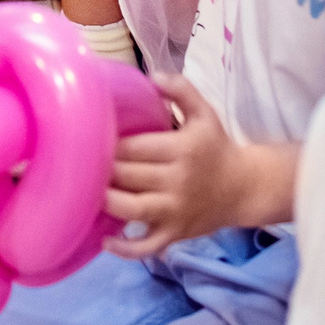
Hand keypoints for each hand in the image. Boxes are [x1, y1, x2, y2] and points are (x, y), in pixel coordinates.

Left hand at [104, 75, 294, 259]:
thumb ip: (180, 89)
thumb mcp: (204, 113)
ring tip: (87, 193)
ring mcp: (175, 211)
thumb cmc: (216, 147)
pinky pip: (146, 247)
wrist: (244, 187)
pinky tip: (106, 240)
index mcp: (182, 149)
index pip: (134, 147)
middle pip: (127, 177)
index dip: (108, 144)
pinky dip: (125, 249)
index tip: (90, 140)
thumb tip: (151, 75)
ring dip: (106, 203)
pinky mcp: (175, 234)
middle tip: (81, 165)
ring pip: (131, 210)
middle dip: (101, 171)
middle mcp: (177, 181)